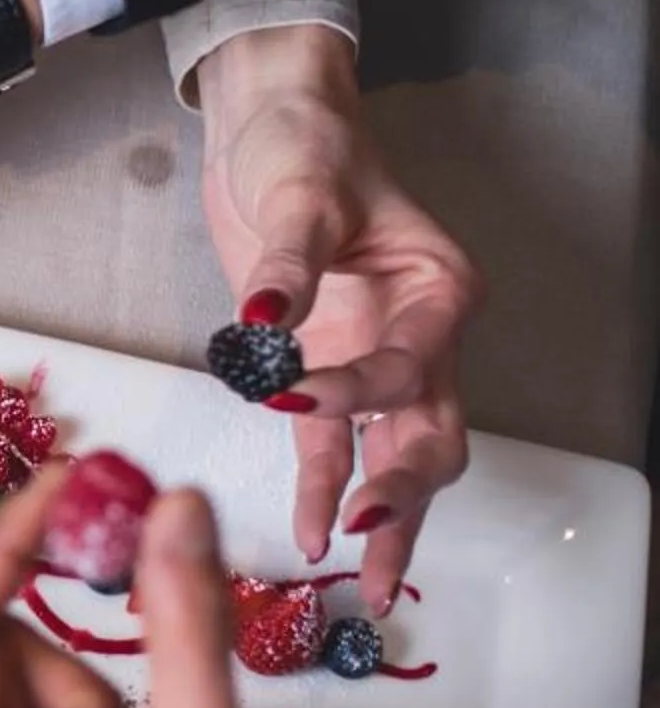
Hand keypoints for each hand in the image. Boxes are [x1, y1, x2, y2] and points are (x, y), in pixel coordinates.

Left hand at [197, 24, 480, 611]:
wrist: (274, 125)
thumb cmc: (306, 146)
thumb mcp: (301, 194)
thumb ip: (289, 263)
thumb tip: (267, 315)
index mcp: (439, 292)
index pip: (406, 368)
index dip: (353, 393)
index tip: (288, 393)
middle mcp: (422, 335)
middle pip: (430, 434)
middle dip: (407, 496)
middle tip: (372, 542)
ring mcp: (375, 360)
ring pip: (395, 457)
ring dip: (384, 516)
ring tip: (369, 582)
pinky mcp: (320, 374)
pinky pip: (334, 448)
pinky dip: (327, 489)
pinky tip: (316, 535)